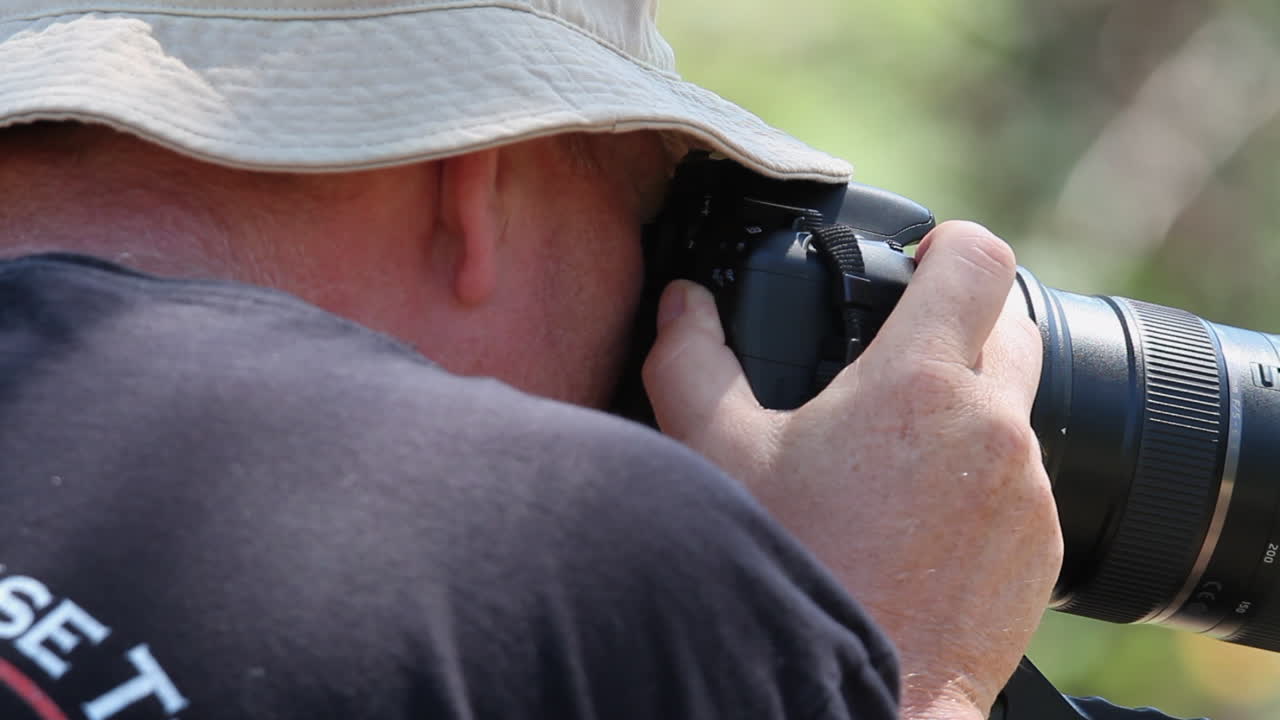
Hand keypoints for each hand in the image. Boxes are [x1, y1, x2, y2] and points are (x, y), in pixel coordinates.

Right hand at [642, 221, 1063, 718]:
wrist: (868, 693)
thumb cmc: (793, 570)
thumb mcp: (718, 455)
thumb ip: (692, 362)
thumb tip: (680, 304)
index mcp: (920, 382)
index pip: (980, 259)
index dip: (952, 243)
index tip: (926, 257)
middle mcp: (993, 427)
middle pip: (1011, 325)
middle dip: (962, 325)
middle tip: (897, 360)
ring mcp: (1029, 490)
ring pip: (1016, 410)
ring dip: (969, 411)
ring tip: (894, 459)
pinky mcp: (1045, 547)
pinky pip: (1026, 483)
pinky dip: (983, 481)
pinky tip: (920, 522)